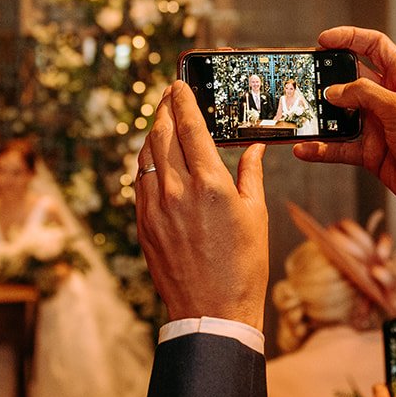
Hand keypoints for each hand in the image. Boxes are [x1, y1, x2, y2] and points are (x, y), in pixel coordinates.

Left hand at [136, 81, 268, 328]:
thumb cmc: (243, 266)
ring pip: (146, 156)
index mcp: (210, 183)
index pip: (190, 126)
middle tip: (168, 96)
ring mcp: (155, 207)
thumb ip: (250, 175)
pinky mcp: (143, 224)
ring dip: (153, 134)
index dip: (183, 100)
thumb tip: (253, 148)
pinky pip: (140, 182)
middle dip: (164, 110)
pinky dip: (146, 163)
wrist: (211, 311)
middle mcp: (177, 190)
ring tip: (161, 123)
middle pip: (162, 134)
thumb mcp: (256, 215)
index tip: (179, 84)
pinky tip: (154, 160)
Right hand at [294, 27, 395, 228]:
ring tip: (301, 114)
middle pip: (352, 80)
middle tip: (305, 78)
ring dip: (321, 116)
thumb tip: (335, 91)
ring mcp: (379, 126)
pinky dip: (323, 148)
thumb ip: (367, 96)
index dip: (350, 38)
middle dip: (328, 78)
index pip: (375, 47)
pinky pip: (341, 147)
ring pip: (342, 115)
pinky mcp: (371, 152)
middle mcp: (389, 100)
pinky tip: (306, 149)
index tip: (324, 40)